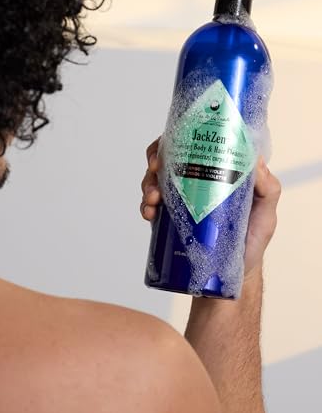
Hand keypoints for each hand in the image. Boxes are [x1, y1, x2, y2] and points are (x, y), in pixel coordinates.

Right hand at [140, 137, 281, 277]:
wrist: (232, 275)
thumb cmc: (251, 241)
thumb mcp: (266, 213)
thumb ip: (268, 188)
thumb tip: (256, 162)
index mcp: (214, 172)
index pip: (193, 145)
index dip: (177, 137)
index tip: (171, 143)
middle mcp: (193, 182)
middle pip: (167, 158)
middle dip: (155, 158)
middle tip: (156, 169)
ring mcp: (178, 200)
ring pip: (154, 180)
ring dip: (148, 184)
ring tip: (153, 198)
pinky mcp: (167, 219)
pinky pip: (149, 206)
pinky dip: (145, 206)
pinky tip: (150, 213)